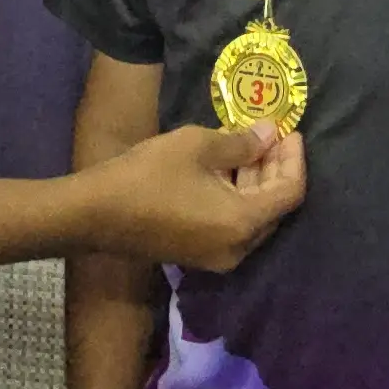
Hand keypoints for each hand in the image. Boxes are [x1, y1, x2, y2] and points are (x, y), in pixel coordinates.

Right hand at [82, 120, 305, 270]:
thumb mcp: (197, 146)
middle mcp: (238, 248)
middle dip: (276, 169)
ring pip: (253, 217)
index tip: (288, 131)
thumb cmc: (147, 176)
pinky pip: (232, 225)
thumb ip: (241, 142)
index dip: (294, 159)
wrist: (94, 214)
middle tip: (269, 135)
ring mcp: (217, 257)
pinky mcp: (199, 255)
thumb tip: (268, 135)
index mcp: (242, 223)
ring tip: (247, 144)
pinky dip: (236, 197)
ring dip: (255, 182)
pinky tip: (224, 168)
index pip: (290, 192)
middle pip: (274, 207)